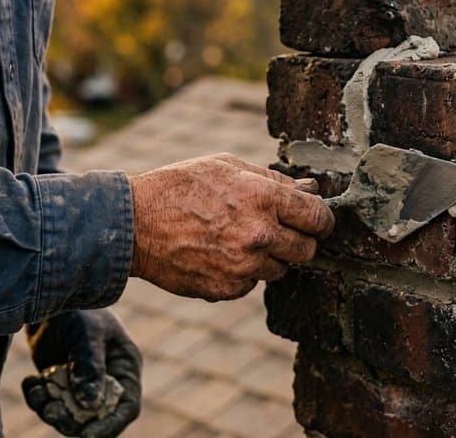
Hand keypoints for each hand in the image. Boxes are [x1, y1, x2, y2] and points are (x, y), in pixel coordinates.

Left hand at [22, 309, 141, 437]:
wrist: (50, 297)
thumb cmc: (79, 309)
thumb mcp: (87, 335)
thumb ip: (90, 368)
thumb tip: (90, 404)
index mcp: (125, 366)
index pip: (127, 405)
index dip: (111, 424)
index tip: (88, 435)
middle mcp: (108, 378)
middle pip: (96, 416)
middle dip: (73, 420)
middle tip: (51, 410)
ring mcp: (84, 381)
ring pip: (71, 414)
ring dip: (52, 410)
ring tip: (38, 391)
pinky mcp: (62, 381)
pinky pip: (53, 404)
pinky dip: (40, 400)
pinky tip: (31, 382)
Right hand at [128, 153, 334, 299]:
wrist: (134, 224)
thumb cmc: (180, 186)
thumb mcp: (227, 166)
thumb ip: (272, 180)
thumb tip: (309, 190)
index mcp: (264, 198)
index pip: (318, 217)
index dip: (322, 220)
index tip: (318, 221)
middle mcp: (260, 235)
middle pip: (307, 250)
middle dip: (300, 240)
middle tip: (280, 231)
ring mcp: (244, 266)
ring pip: (280, 269)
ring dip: (269, 258)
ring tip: (238, 239)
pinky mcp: (227, 289)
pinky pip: (251, 284)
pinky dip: (243, 273)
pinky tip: (219, 254)